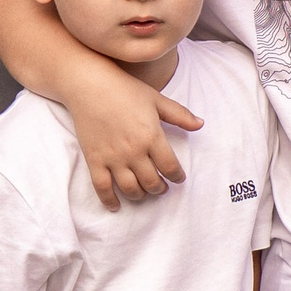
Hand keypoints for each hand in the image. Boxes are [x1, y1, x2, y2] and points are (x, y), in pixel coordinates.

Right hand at [70, 57, 201, 208]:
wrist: (89, 85)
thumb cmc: (125, 89)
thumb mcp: (156, 99)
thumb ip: (180, 115)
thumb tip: (201, 124)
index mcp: (151, 136)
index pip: (170, 167)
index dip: (177, 176)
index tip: (179, 178)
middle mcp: (134, 151)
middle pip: (152, 182)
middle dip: (160, 188)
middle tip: (162, 187)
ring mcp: (113, 157)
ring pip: (130, 188)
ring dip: (141, 195)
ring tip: (145, 193)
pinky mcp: (94, 159)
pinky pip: (102, 187)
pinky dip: (109, 200)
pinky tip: (116, 205)